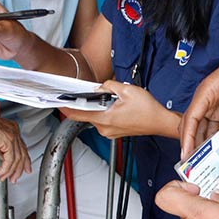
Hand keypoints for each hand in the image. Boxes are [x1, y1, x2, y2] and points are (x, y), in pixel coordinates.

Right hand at [0, 110, 32, 182]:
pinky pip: (10, 160)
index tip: (24, 168)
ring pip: (17, 159)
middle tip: (15, 177)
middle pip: (22, 154)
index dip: (24, 160)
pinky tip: (0, 173)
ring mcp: (12, 135)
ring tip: (3, 177)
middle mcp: (14, 131)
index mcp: (12, 128)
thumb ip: (1, 148)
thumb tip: (3, 158)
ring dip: (10, 171)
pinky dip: (5, 169)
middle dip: (19, 168)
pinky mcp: (8, 141)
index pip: (22, 147)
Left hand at [60, 80, 177, 139]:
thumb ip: (108, 85)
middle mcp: (104, 128)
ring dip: (101, 106)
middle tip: (100, 92)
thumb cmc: (148, 110)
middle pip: (87, 114)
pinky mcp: (115, 132)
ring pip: (97, 116)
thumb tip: (99, 87)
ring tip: (116, 100)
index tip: (58, 102)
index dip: (66, 108)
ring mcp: (109, 132)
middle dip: (90, 101)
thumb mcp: (127, 90)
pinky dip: (106, 112)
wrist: (161, 122)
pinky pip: (104, 120)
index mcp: (104, 118)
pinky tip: (118, 106)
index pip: (77, 114)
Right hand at [179, 45, 218, 157]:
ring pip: (201, 127)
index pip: (192, 116)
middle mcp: (206, 98)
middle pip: (192, 123)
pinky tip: (212, 151)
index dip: (187, 136)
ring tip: (201, 162)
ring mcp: (213, 104)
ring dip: (200, 143)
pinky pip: (212, 126)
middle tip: (191, 164)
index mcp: (207, 90)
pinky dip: (211, 138)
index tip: (186, 153)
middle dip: (190, 142)